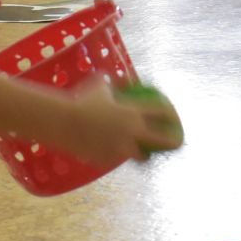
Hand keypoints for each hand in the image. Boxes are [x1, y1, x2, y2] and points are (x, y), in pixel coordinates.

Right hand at [61, 81, 183, 165]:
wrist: (64, 122)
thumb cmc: (81, 99)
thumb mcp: (99, 85)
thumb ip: (114, 84)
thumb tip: (121, 81)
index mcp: (133, 112)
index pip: (160, 112)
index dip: (171, 114)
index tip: (175, 116)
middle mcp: (132, 132)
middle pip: (160, 140)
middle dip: (172, 143)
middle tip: (176, 144)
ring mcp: (121, 148)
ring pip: (139, 156)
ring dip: (143, 155)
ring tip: (145, 155)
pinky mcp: (108, 159)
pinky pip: (116, 158)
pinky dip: (117, 155)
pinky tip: (115, 155)